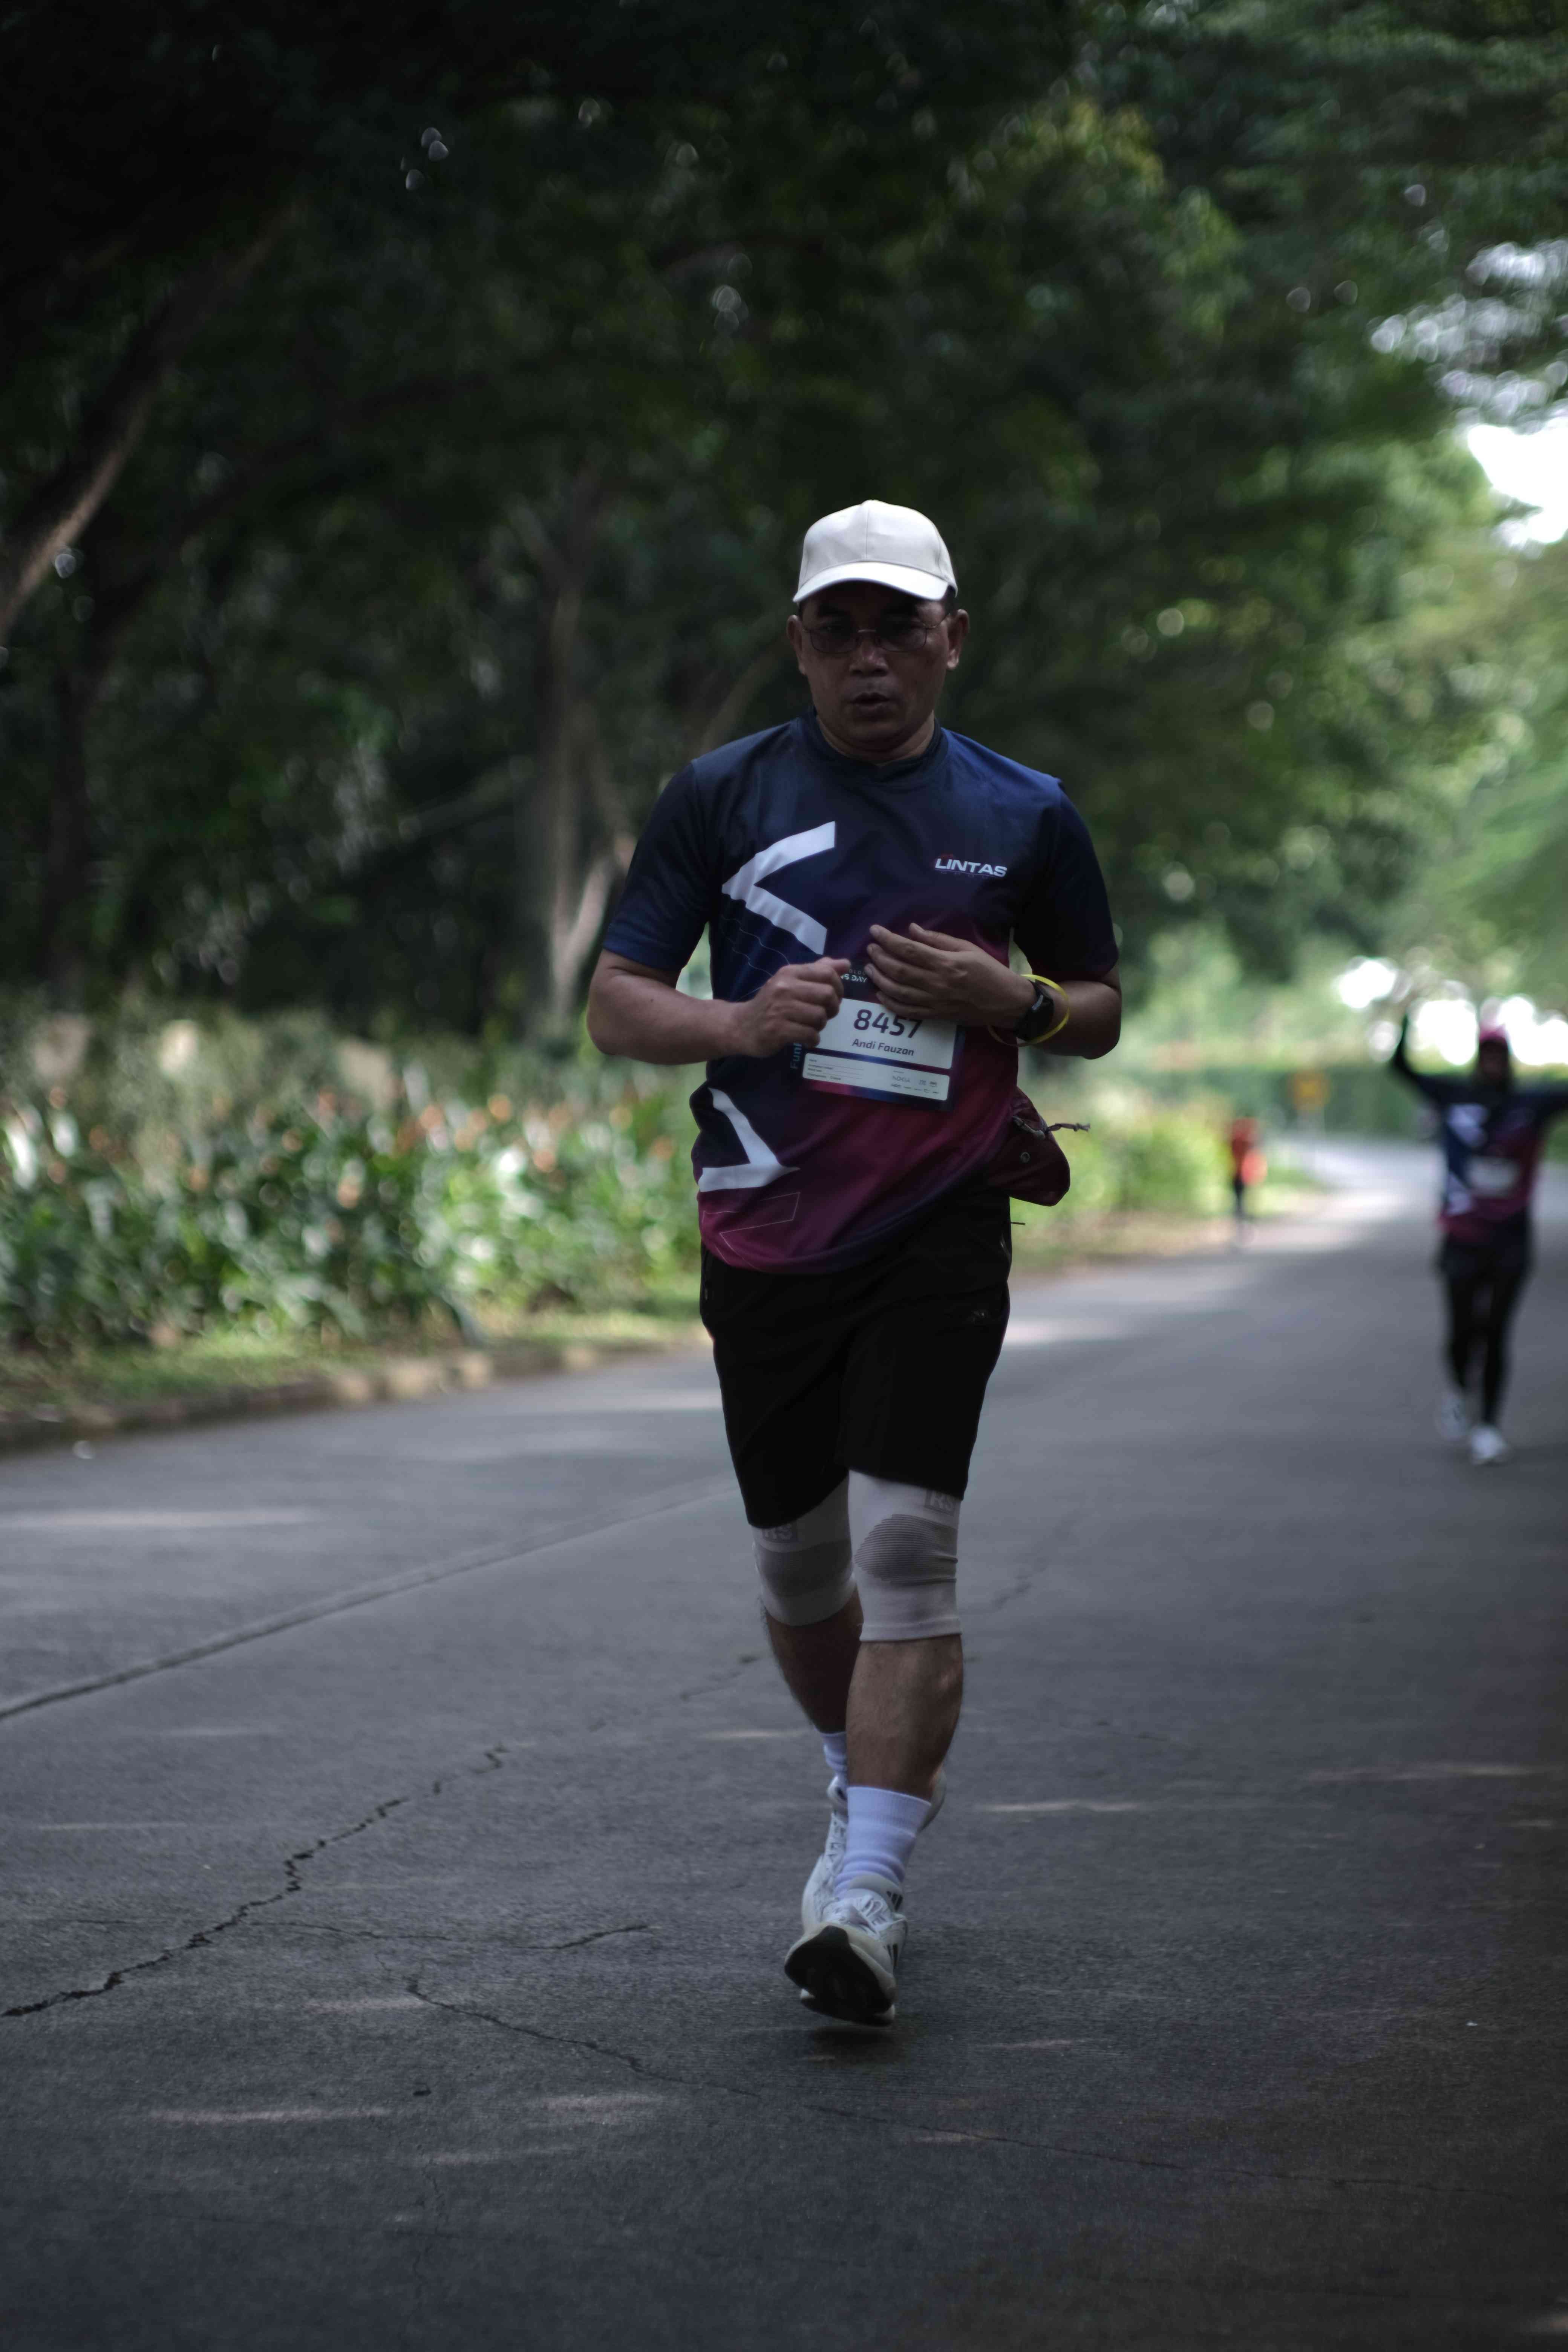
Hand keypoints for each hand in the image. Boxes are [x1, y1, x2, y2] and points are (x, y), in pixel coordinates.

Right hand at [728, 957, 850, 1056]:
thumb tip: (845, 964)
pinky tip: (805, 1039)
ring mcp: (780, 1009)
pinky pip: (810, 1035)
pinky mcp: (778, 1030)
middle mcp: (784, 988)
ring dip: (820, 1026)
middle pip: (827, 994)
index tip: (833, 997)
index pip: (826, 972)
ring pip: (820, 1016)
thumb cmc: (771, 1003)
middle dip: (832, 1008)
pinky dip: (812, 1040)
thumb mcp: (790, 982)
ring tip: (810, 1027)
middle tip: (824, 1015)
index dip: (838, 986)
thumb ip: (817, 971)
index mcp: (789, 973)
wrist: (741, 1026)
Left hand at [866, 924, 1034, 1026]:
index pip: (909, 950)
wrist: (1005, 1002)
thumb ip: (938, 940)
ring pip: (898, 991)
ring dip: (879, 979)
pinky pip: (907, 1011)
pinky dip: (890, 1003)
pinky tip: (880, 993)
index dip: (888, 939)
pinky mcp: (935, 1015)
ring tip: (869, 967)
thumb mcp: (967, 948)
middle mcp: (937, 983)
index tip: (875, 930)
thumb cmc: (988, 971)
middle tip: (870, 948)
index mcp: (946, 963)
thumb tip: (912, 930)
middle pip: (899, 970)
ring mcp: (934, 1002)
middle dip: (880, 957)